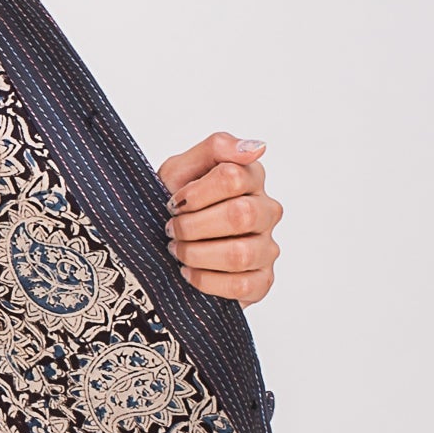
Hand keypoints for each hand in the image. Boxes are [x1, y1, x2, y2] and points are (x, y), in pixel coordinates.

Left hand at [158, 133, 281, 303]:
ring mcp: (267, 247)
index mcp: (251, 177)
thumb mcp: (183, 168)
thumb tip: (257, 148)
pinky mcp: (262, 280)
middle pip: (240, 215)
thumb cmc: (177, 204)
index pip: (232, 177)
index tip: (175, 203)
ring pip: (240, 254)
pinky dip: (206, 280)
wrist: (166, 245)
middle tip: (172, 230)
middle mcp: (267, 211)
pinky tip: (189, 272)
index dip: (196, 193)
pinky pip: (241, 285)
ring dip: (197, 254)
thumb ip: (218, 147)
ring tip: (178, 251)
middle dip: (194, 226)